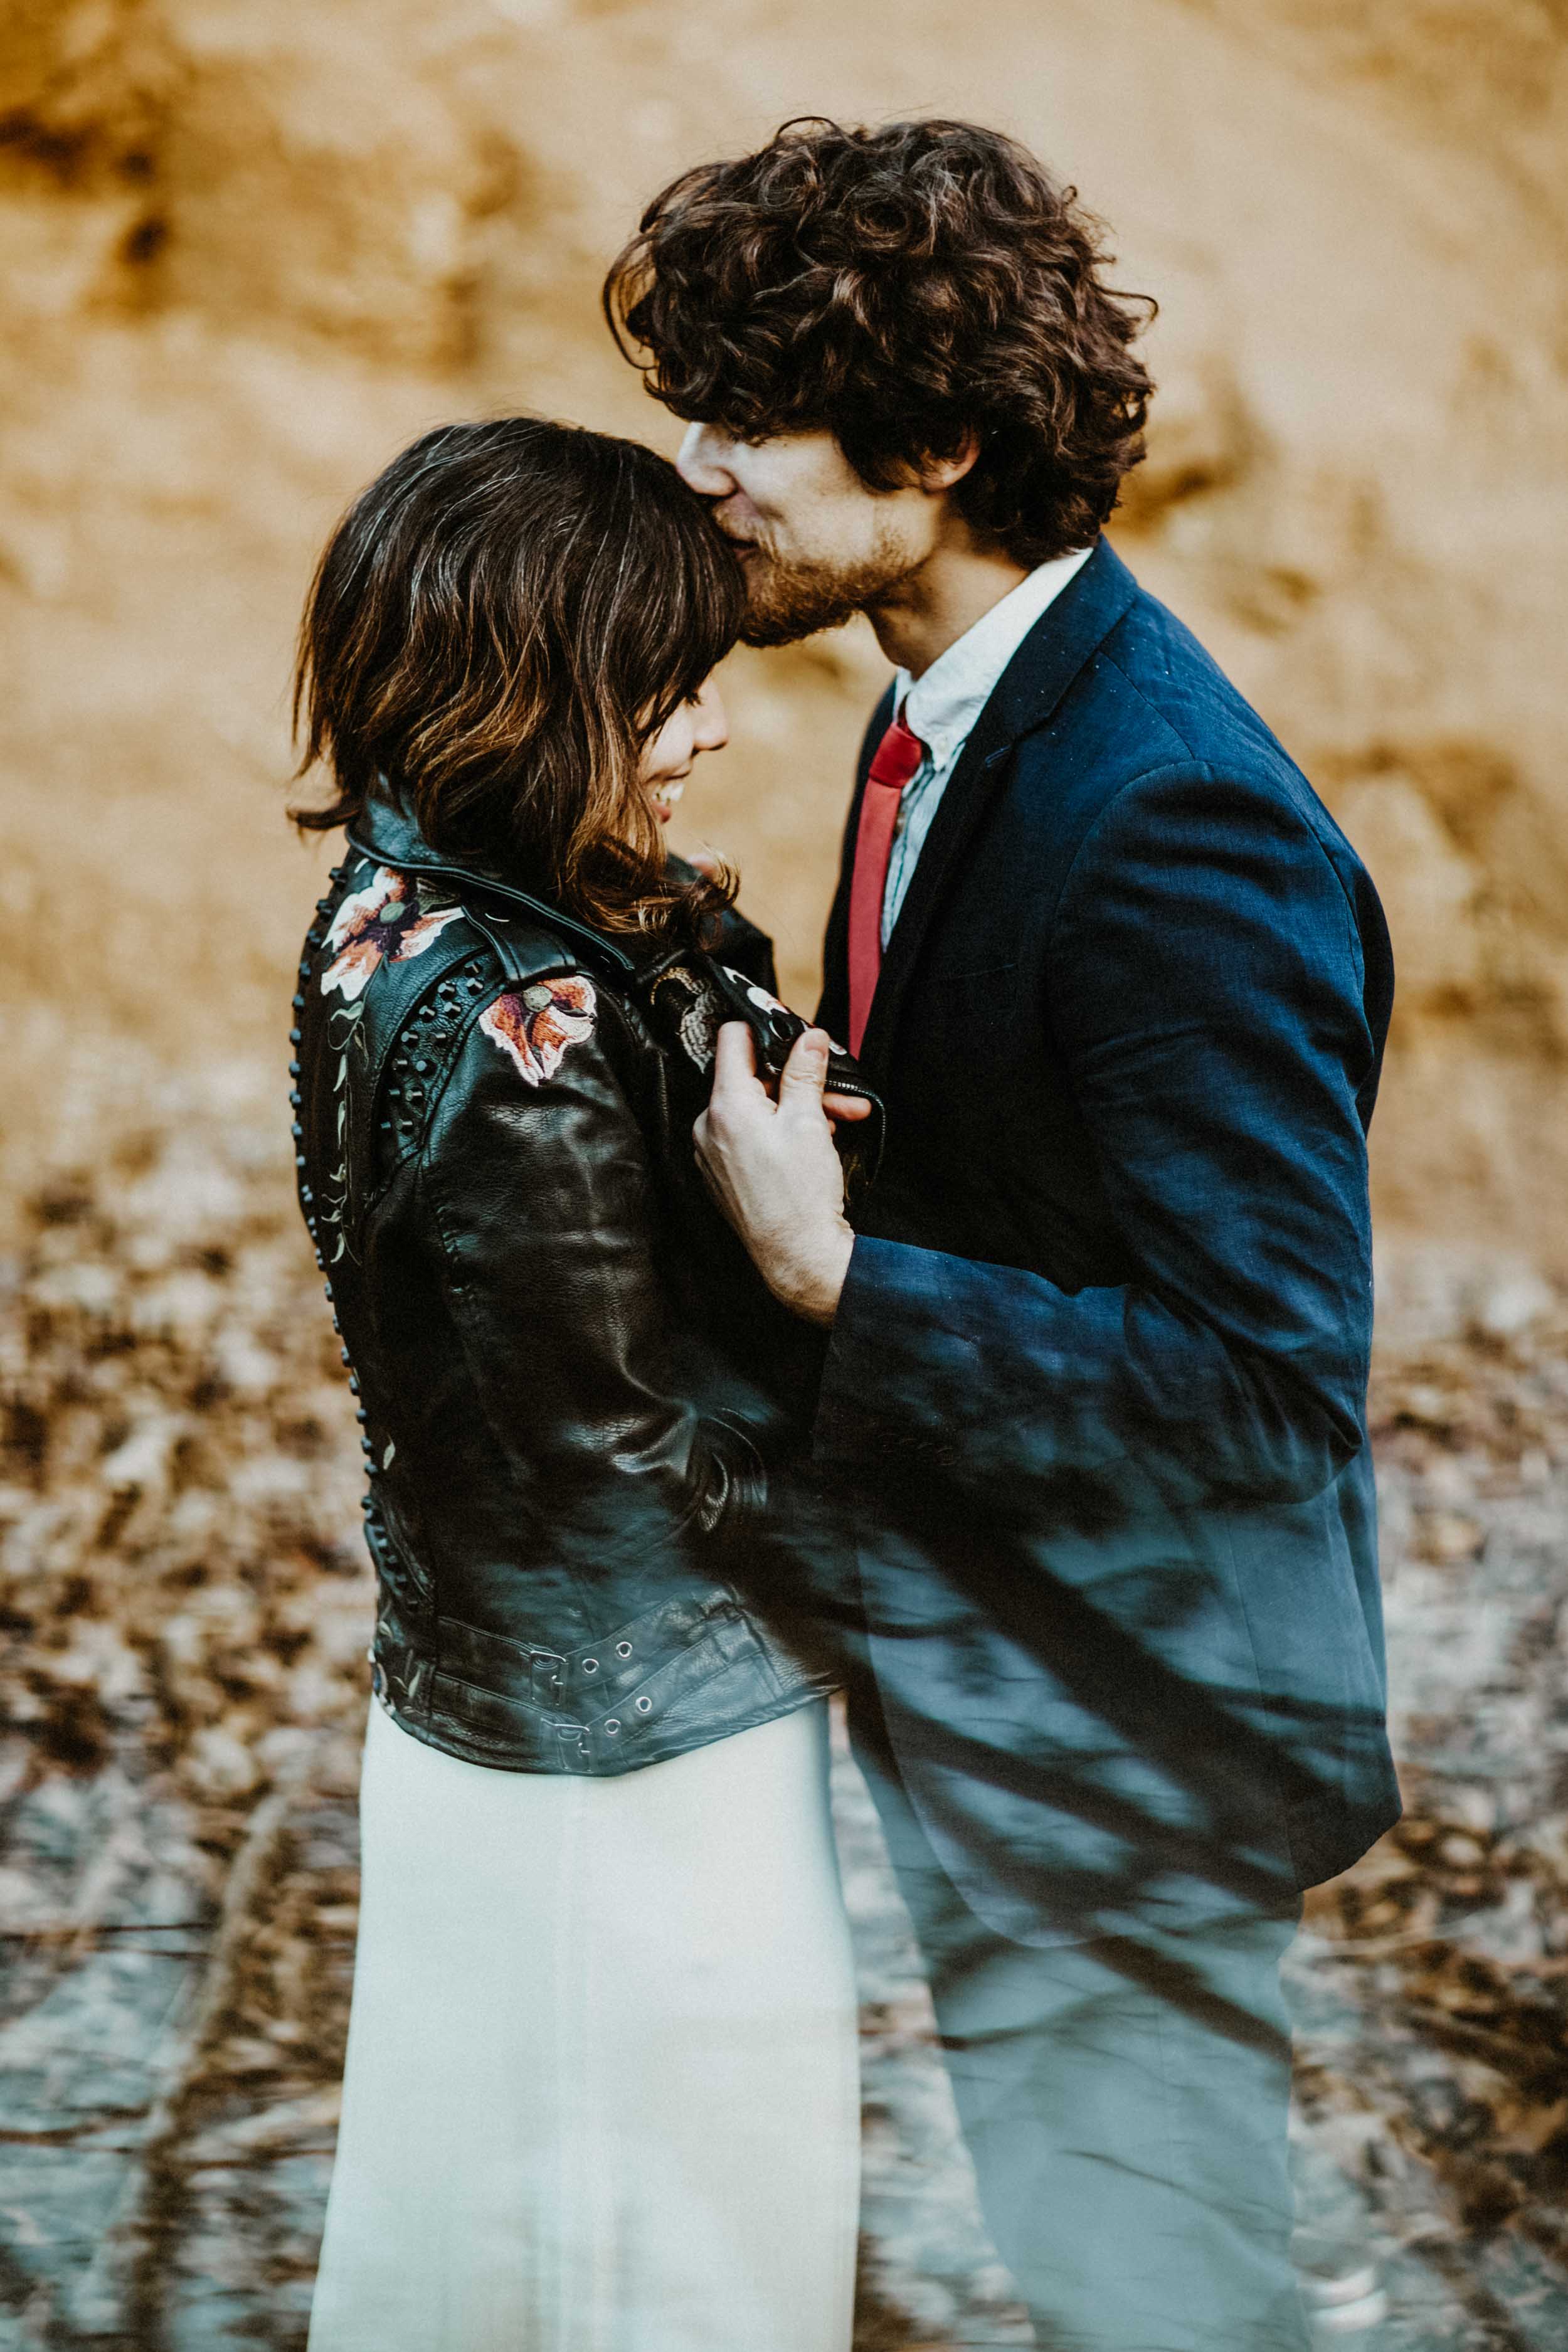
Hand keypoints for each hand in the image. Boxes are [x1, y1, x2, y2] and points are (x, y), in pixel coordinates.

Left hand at [694, 1023, 855, 1325]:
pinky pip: (749, 1137)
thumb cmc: (800, 1196)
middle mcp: (709, 1126)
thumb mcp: (809, 1122)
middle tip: (838, 1094)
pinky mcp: (723, 1173)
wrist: (798, 1257)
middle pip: (752, 1079)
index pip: (733, 1039)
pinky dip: (780, 1133)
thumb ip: (805, 1072)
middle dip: (798, 1082)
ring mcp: (713, 1152)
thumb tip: (809, 1039)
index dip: (766, 1030)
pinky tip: (814, 1144)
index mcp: (726, 1106)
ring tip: (837, 1123)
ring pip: (756, 1110)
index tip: (793, 1034)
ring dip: (797, 1109)